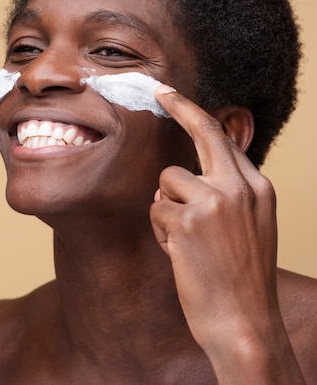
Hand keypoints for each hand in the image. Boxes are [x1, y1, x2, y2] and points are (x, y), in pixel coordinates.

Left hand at [150, 87, 302, 381]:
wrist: (246, 325)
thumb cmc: (241, 279)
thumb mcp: (251, 227)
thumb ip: (229, 193)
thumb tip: (190, 172)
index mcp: (259, 188)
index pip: (225, 140)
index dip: (197, 115)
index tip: (174, 97)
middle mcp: (241, 187)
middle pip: (205, 132)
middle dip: (180, 106)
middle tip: (158, 90)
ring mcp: (216, 201)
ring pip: (168, 180)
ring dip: (167, 207)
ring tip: (185, 240)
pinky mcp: (189, 219)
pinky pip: (157, 208)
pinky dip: (161, 230)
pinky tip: (179, 253)